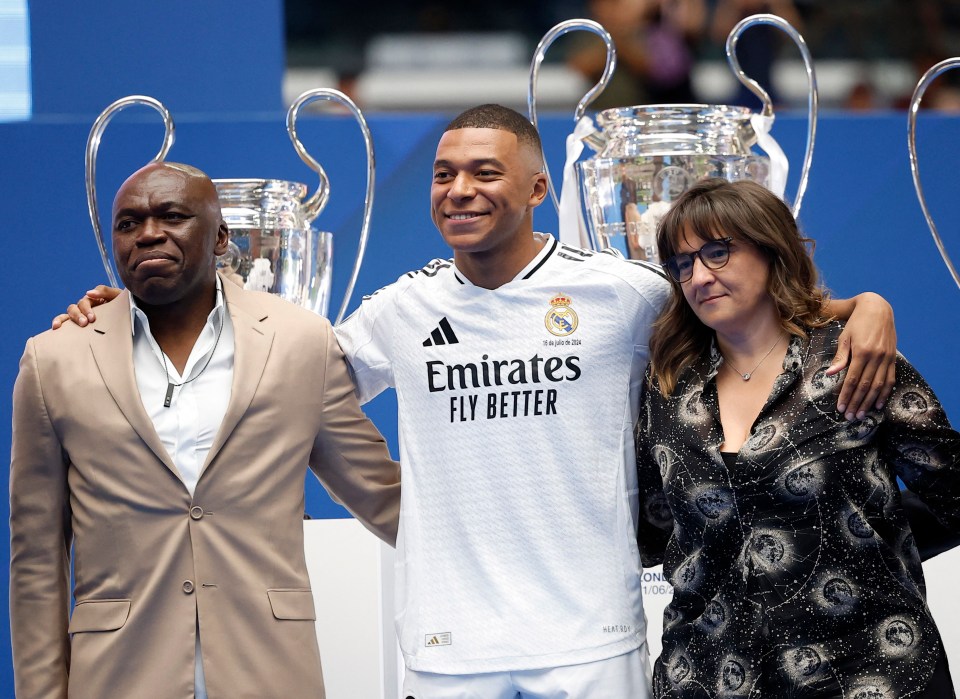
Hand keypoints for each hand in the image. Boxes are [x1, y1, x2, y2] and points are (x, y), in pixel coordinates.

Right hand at [51, 285, 120, 328]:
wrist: (132, 316)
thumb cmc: (125, 306)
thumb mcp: (118, 296)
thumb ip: (105, 291)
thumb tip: (89, 292)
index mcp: (94, 299)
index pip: (85, 301)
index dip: (86, 309)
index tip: (92, 318)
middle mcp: (86, 307)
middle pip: (75, 308)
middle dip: (78, 315)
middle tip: (85, 323)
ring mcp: (82, 315)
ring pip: (69, 313)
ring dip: (69, 319)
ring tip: (73, 327)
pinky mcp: (79, 324)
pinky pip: (66, 322)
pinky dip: (59, 322)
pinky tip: (55, 328)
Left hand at [825, 292, 895, 419]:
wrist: (877, 309)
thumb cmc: (856, 323)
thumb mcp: (845, 337)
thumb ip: (840, 357)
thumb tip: (830, 374)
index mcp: (862, 352)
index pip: (853, 379)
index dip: (846, 395)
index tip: (840, 408)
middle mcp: (876, 357)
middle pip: (866, 386)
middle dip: (857, 403)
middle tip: (850, 417)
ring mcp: (887, 358)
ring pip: (878, 385)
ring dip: (869, 402)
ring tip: (862, 414)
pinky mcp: (892, 358)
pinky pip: (890, 379)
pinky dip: (884, 393)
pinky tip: (878, 403)